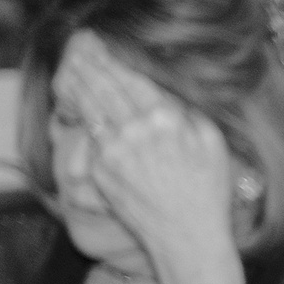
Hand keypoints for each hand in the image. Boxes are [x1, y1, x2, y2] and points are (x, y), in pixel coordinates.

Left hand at [60, 31, 240, 268]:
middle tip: (79, 51)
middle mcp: (135, 130)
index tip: (101, 47)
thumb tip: (167, 92)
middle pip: (104, 88)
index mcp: (166, 119)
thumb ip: (188, 112)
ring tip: (70, 71)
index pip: (131, 80)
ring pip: (89, 108)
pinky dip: (82, 119)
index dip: (113, 61)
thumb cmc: (208, 192)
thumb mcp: (213, 144)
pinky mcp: (100, 170)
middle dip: (89, 67)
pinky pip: (90, 139)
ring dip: (77, 86)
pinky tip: (78, 107)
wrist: (187, 236)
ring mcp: (113, 150)